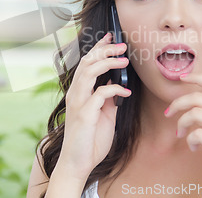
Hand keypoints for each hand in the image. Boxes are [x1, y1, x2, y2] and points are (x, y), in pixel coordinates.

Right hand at [56, 32, 130, 182]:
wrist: (77, 163)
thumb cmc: (90, 140)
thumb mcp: (103, 115)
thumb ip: (108, 99)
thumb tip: (118, 85)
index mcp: (79, 92)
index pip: (86, 63)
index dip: (98, 48)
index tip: (110, 37)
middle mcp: (75, 93)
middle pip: (86, 62)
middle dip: (104, 50)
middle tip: (122, 45)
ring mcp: (78, 103)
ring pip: (89, 72)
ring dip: (108, 63)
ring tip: (124, 60)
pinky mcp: (84, 114)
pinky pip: (100, 94)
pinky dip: (115, 89)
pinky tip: (126, 92)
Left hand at [164, 73, 201, 182]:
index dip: (194, 77)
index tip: (181, 79)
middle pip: (196, 97)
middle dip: (176, 103)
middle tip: (168, 113)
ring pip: (193, 114)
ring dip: (181, 123)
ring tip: (180, 134)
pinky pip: (197, 135)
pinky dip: (190, 140)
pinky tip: (194, 147)